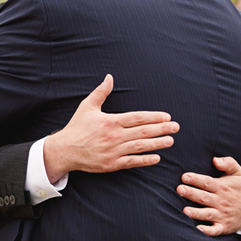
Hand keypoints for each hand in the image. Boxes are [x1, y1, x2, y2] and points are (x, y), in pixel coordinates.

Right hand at [42, 74, 178, 183]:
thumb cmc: (77, 127)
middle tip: (176, 127)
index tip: (166, 117)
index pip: (137, 118)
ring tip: (170, 141)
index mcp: (110, 121)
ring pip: (140, 147)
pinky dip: (145, 160)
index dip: (154, 117)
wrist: (65, 150)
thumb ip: (101, 92)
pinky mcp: (112, 164)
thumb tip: (109, 77)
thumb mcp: (87, 106)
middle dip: (161, 129)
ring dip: (157, 144)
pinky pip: (132, 162)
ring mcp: (114, 151)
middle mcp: (114, 136)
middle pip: (143, 132)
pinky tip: (157, 157)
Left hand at [177, 156, 240, 235]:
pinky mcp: (223, 226)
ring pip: (207, 214)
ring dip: (196, 213)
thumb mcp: (238, 173)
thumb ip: (228, 163)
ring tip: (185, 211)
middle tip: (179, 189)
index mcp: (222, 187)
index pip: (207, 182)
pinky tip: (198, 229)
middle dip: (191, 193)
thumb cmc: (239, 188)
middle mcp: (220, 201)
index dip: (196, 179)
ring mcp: (222, 215)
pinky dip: (207, 231)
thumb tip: (215, 159)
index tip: (184, 176)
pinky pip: (215, 230)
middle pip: (204, 197)